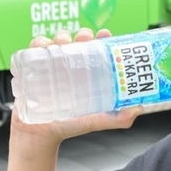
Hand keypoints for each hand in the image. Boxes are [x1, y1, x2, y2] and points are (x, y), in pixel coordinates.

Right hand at [10, 28, 142, 158]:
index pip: (94, 49)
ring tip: (62, 42)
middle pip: (76, 41)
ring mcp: (50, 66)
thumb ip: (118, 119)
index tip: (104, 34)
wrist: (39, 137)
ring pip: (56, 41)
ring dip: (60, 35)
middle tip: (83, 38)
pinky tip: (43, 45)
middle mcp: (68, 66)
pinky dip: (38, 42)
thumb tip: (139, 109)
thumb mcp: (95, 120)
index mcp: (85, 73)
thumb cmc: (68, 126)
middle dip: (81, 34)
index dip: (100, 38)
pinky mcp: (32, 68)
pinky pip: (33, 49)